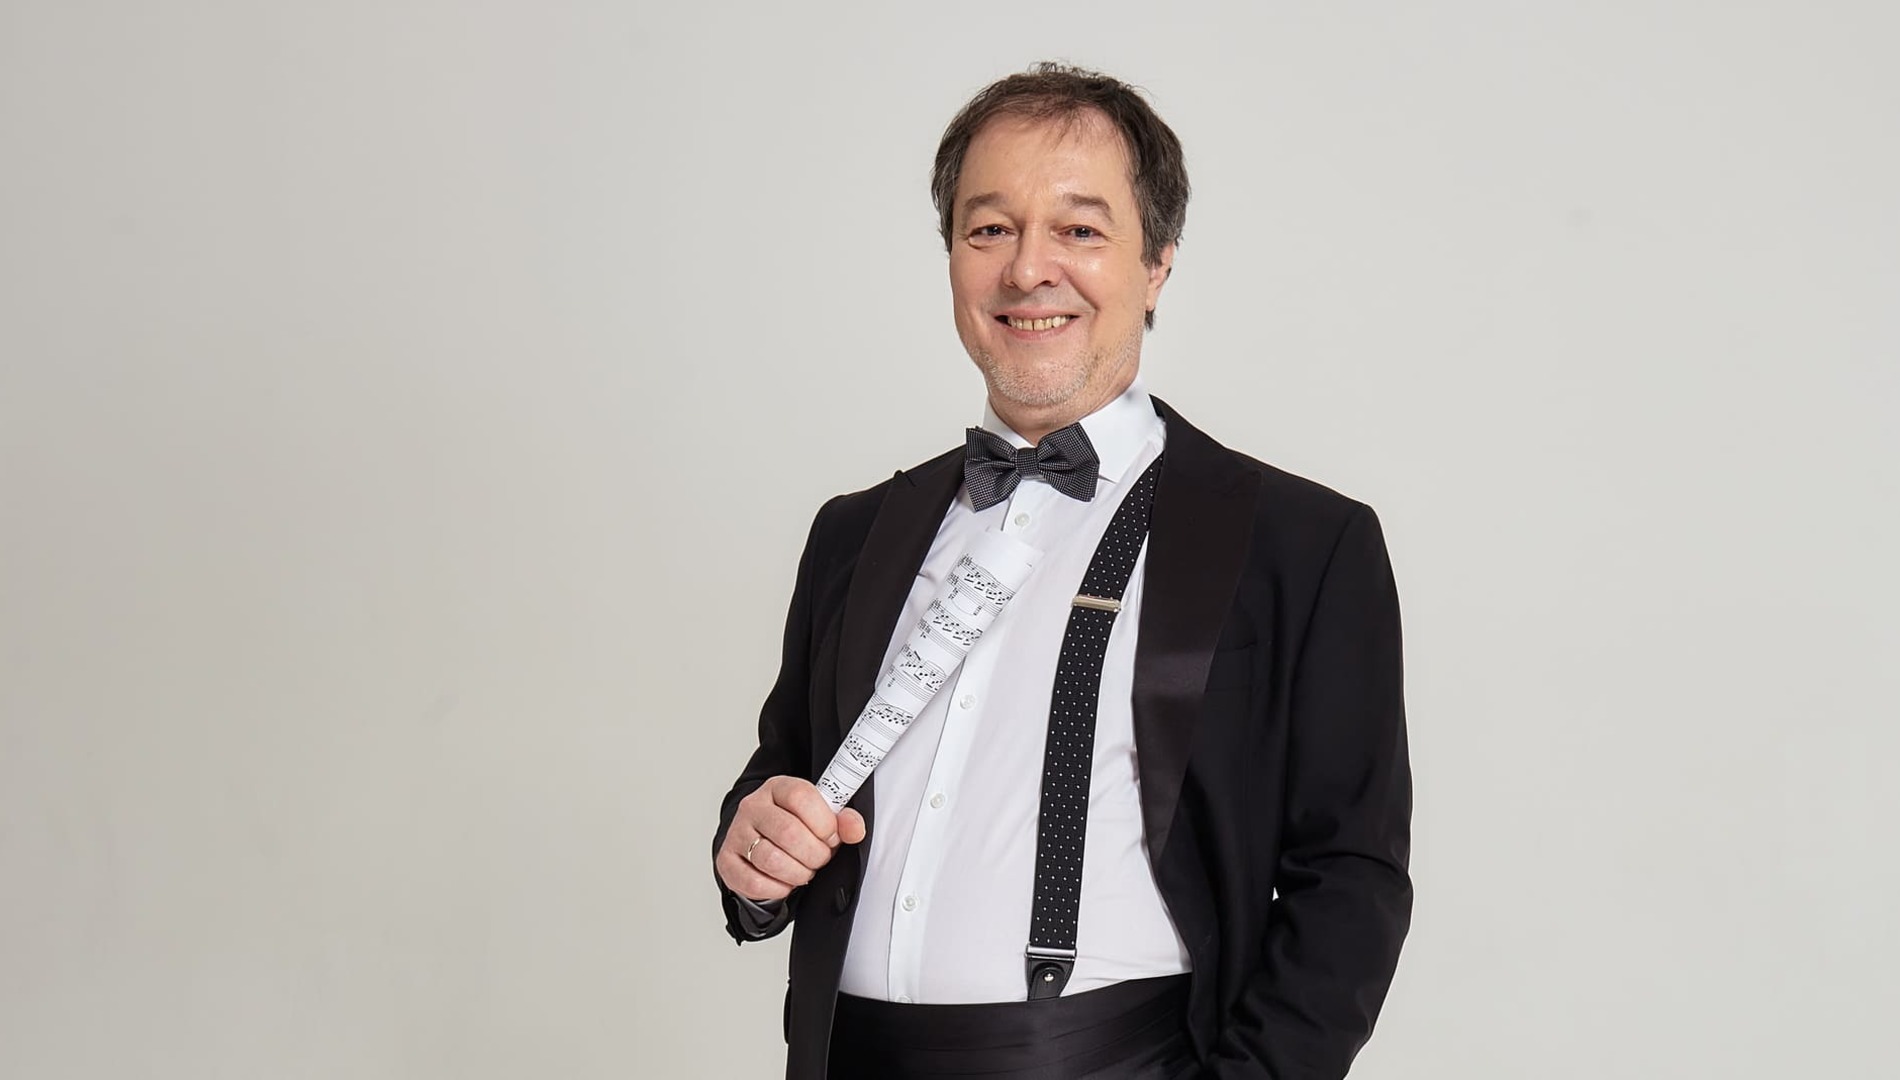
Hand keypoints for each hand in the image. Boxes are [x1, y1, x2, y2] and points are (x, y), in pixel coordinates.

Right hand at [716, 776, 866, 901]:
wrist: (760, 839)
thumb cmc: (795, 826)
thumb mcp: (821, 815)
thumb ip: (843, 820)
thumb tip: (855, 829)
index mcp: (778, 788)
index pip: (801, 797)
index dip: (824, 822)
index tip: (832, 836)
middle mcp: (753, 807)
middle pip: (788, 832)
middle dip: (815, 854)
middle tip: (820, 858)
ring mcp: (736, 833)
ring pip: (771, 859)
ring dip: (798, 872)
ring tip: (805, 870)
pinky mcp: (727, 861)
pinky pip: (753, 882)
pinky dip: (777, 889)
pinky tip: (785, 882)